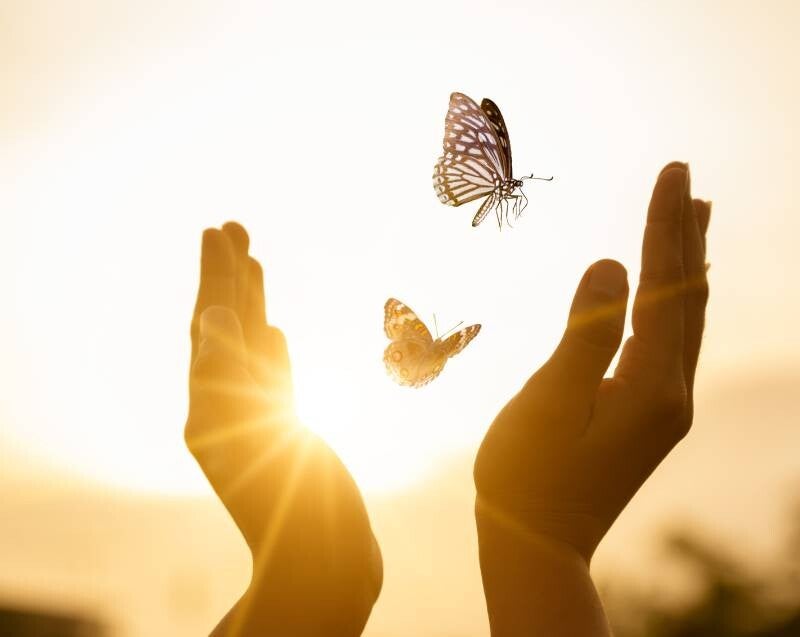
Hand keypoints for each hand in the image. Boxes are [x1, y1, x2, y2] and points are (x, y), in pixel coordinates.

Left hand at [184, 223, 381, 635]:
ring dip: (250, 303)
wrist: (325, 560)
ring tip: (252, 262)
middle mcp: (227, 405)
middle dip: (228, 275)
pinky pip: (272, 379)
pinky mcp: (286, 431)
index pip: (208, 322)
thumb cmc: (290, 505)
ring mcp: (258, 417)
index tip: (217, 229)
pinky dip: (270, 350)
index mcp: (209, 403)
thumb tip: (208, 313)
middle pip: (225, 325)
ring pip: (252, 348)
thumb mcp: (252, 434)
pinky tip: (272, 329)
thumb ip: (228, 373)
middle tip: (231, 225)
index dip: (213, 274)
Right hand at [474, 163, 709, 634]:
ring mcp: (664, 408)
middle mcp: (672, 394)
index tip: (673, 171)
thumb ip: (584, 332)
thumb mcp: (550, 402)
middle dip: (685, 235)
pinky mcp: (647, 416)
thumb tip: (611, 264)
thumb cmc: (530, 474)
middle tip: (687, 180)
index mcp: (653, 386)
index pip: (667, 287)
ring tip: (693, 222)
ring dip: (687, 267)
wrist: (537, 544)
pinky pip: (669, 343)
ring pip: (685, 321)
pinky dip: (672, 304)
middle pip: (689, 298)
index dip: (666, 226)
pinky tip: (666, 295)